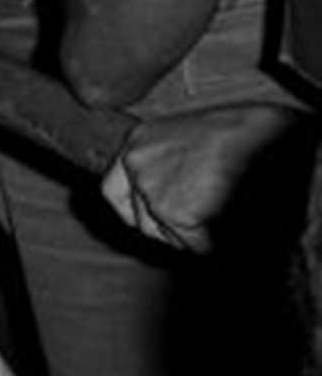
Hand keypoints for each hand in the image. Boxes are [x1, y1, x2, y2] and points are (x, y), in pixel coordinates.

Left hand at [101, 104, 304, 252]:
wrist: (264, 133)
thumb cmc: (238, 131)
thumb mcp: (186, 137)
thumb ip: (165, 163)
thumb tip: (169, 191)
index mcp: (137, 142)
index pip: (112, 191)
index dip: (135, 211)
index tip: (152, 220)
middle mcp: (136, 165)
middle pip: (139, 219)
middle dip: (164, 229)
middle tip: (193, 228)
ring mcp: (153, 190)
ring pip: (165, 234)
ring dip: (189, 236)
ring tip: (219, 219)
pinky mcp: (178, 212)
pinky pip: (193, 244)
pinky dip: (210, 244)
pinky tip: (227, 227)